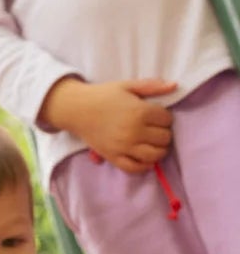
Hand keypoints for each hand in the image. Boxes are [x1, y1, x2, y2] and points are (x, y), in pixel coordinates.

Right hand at [40, 76, 175, 173]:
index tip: (157, 115)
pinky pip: (135, 168)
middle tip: (155, 129)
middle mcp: (134, 131)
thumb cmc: (103, 96)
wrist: (77, 110)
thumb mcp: (128, 86)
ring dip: (159, 150)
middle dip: (163, 133)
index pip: (167, 120)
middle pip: (164, 138)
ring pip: (155, 155)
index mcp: (140, 112)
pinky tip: (146, 159)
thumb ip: (152, 86)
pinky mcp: (114, 157)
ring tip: (154, 144)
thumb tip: (175, 86)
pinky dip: (144, 166)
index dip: (165, 117)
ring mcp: (124, 147)